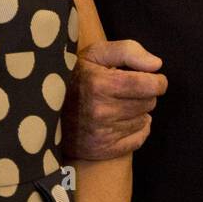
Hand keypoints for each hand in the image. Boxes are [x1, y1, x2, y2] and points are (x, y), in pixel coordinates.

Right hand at [62, 39, 166, 160]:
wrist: (44, 108)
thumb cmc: (76, 76)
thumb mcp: (96, 54)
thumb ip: (129, 51)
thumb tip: (157, 65)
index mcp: (100, 84)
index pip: (149, 85)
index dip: (157, 81)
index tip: (152, 79)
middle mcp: (101, 111)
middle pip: (149, 103)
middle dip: (144, 94)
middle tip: (125, 91)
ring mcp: (101, 134)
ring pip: (144, 120)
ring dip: (138, 112)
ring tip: (118, 105)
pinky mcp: (102, 150)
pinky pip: (139, 139)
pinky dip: (136, 130)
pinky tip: (121, 121)